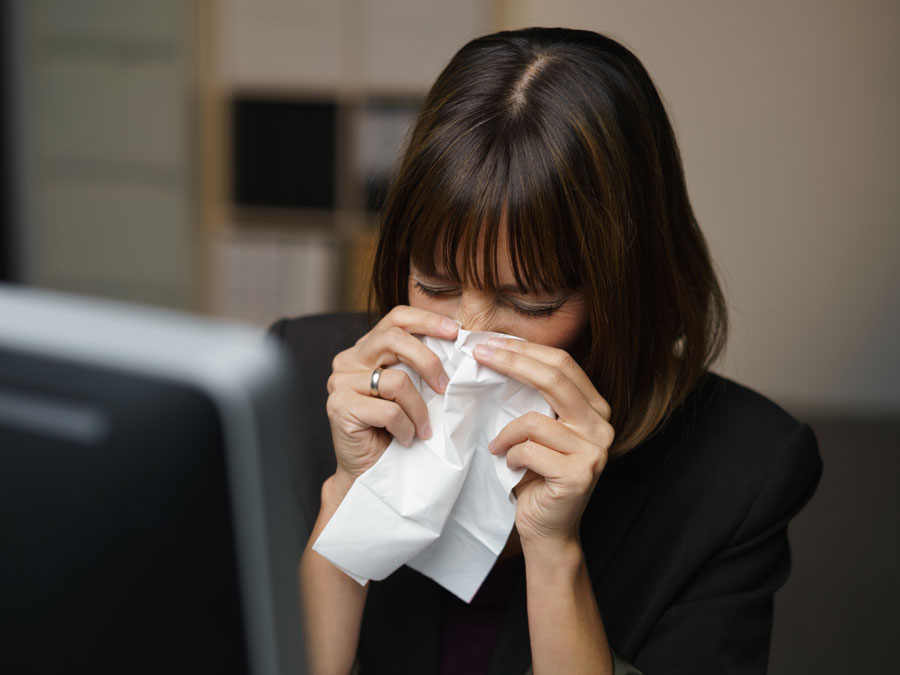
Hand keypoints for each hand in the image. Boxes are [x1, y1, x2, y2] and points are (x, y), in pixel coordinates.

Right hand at [325, 306, 458, 488]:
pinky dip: (405, 428)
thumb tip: (458, 343)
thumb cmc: (395, 430)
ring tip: (421, 429)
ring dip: (418, 410)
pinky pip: (389, 411)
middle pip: (394, 339)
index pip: (396, 318)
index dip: (426, 320)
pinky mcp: (339, 406)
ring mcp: (339, 382)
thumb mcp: (411, 390)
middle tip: (445, 388)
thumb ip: (419, 366)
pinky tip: (404, 439)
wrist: (370, 471)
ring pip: (397, 381)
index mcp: (366, 350)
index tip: (455, 330)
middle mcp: (348, 360)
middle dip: (428, 361)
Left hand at [473, 338, 614, 550]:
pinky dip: (510, 456)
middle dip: (512, 362)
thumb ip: (534, 398)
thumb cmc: (536, 476)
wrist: (548, 529)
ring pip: (534, 420)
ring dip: (506, 433)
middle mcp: (601, 426)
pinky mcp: (578, 475)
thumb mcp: (539, 430)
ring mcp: (593, 451)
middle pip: (554, 378)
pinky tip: (510, 467)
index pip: (562, 364)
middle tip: (479, 355)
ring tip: (499, 447)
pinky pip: (528, 450)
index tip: (490, 343)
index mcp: (595, 409)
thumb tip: (498, 353)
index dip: (525, 349)